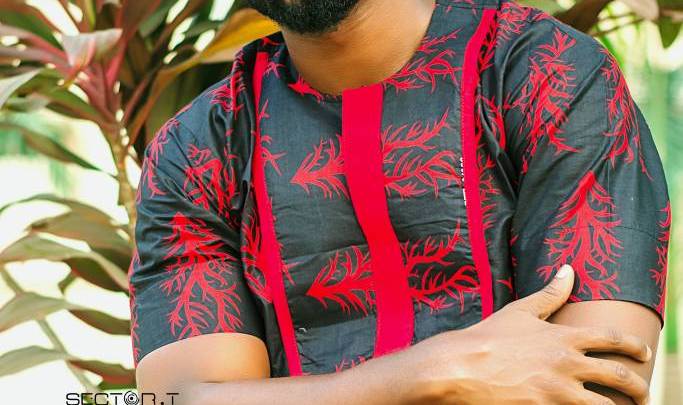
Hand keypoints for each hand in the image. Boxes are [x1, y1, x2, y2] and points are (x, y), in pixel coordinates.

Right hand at [405, 264, 651, 404]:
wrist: (460, 366)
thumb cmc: (488, 336)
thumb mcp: (520, 311)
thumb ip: (550, 293)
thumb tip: (569, 269)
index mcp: (563, 337)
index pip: (612, 339)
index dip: (633, 345)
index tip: (643, 351)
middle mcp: (566, 365)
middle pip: (618, 376)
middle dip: (637, 386)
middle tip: (643, 391)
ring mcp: (557, 391)